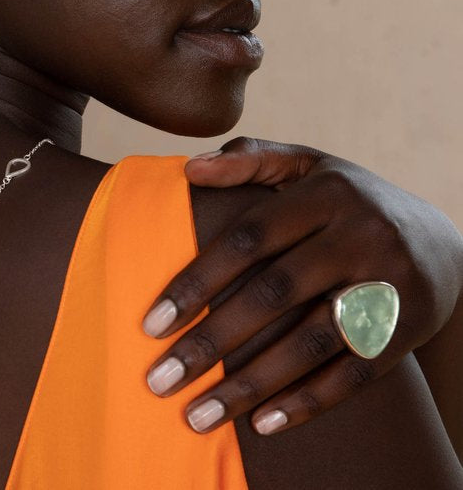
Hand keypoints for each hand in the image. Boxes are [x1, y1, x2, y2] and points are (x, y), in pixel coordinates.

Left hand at [141, 136, 462, 436]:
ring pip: (310, 343)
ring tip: (197, 417)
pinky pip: (354, 374)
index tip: (151, 324)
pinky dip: (308, 402)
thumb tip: (189, 169)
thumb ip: (250, 159)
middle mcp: (361, 236)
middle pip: (273, 295)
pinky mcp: (408, 330)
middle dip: (211, 342)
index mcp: (326, 193)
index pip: (248, 238)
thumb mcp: (305, 165)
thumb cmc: (347, 200)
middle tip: (159, 380)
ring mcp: (388, 286)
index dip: (197, 281)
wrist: (438, 241)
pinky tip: (261, 425)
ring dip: (250, 385)